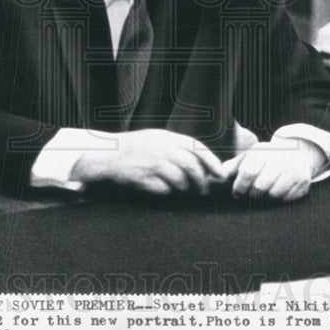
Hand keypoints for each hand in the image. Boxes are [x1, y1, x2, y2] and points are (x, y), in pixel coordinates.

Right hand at [69, 129, 226, 195]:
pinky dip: (169, 192)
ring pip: (180, 181)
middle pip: (191, 166)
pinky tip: (166, 191)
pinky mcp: (145, 180)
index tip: (220, 172)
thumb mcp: (158, 137)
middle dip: (202, 180)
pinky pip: (165, 190)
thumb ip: (178, 145)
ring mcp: (153, 165)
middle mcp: (162, 149)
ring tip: (187, 191)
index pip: (196, 147)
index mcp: (167, 137)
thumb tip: (201, 160)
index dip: (211, 160)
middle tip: (205, 189)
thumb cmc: (136, 146)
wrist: (109, 154)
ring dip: (186, 188)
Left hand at [227, 139, 325, 201]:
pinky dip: (280, 198)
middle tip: (251, 193)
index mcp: (264, 151)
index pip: (248, 172)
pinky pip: (287, 198)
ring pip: (273, 195)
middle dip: (252, 194)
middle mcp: (280, 159)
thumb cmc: (267, 157)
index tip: (236, 193)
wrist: (297, 151)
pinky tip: (278, 189)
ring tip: (265, 190)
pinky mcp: (303, 180)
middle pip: (260, 187)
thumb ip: (234, 166)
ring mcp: (294, 170)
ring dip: (266, 196)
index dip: (240, 186)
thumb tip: (219, 176)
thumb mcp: (251, 156)